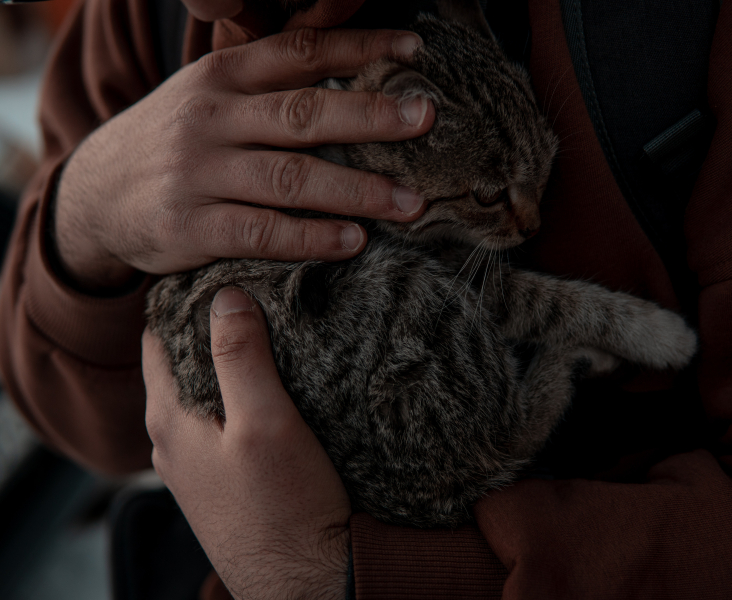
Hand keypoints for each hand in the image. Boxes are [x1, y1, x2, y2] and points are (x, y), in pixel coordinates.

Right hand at [56, 27, 433, 289]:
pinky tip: (354, 242)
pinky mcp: (189, 228)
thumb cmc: (176, 141)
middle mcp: (210, 118)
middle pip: (302, 114)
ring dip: (358, 191)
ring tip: (411, 203)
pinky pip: (262, 233)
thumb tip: (356, 70)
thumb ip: (270, 86)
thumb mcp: (211, 97)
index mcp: (223, 76)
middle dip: (371, 116)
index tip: (414, 51)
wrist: (93, 195)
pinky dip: (312, 238)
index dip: (359, 46)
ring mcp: (197, 173)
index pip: (299, 51)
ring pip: (290, 179)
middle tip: (426, 120)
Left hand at [144, 287, 350, 599]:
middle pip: (177, 363)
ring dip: (222, 363)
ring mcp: (193, 466)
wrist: (306, 582)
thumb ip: (241, 357)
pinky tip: (271, 390)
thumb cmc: (287, 505)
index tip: (219, 268)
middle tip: (251, 289)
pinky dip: (234, 396)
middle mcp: (170, 442)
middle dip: (207, 326)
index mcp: (169, 419)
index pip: (156, 336)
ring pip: (198, 393)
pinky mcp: (221, 482)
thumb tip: (225, 294)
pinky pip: (217, 423)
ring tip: (265, 330)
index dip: (183, 298)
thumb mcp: (266, 421)